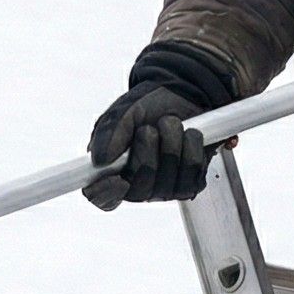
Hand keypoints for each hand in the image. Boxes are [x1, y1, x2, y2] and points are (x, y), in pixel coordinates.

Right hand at [85, 43, 236, 209]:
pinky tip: (187, 136)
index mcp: (112, 172)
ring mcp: (165, 189)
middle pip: (140, 189)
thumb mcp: (123, 112)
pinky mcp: (191, 184)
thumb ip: (109, 133)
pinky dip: (192, 146)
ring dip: (172, 142)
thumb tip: (100, 160)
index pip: (102, 198)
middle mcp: (138, 186)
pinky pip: (193, 172)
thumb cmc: (148, 107)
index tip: (117, 179)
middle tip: (149, 128)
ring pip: (169, 180)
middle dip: (147, 150)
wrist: (182, 95)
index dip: (106, 194)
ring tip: (171, 125)